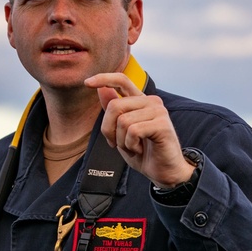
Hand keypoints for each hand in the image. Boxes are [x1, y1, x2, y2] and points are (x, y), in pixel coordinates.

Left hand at [84, 72, 194, 188]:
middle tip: (116, 144)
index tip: (87, 83)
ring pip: (123, 121)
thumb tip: (102, 89)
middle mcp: (150, 101)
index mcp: (140, 101)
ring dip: (121, 141)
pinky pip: (133, 131)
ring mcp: (158, 111)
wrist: (164, 172)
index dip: (104, 78)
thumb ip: (113, 111)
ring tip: (133, 148)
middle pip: (115, 105)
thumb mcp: (120, 132)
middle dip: (108, 129)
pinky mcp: (162, 124)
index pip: (122, 80)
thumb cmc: (143, 153)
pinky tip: (140, 149)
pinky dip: (130, 145)